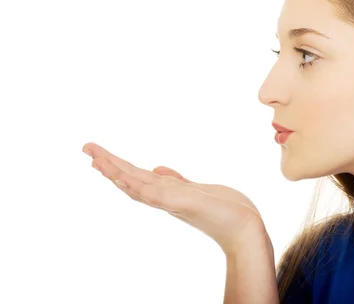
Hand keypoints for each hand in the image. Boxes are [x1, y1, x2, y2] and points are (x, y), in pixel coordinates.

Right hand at [82, 142, 267, 255]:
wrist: (243, 229)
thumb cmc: (223, 211)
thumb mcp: (196, 189)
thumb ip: (175, 180)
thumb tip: (157, 169)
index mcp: (167, 192)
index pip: (136, 177)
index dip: (117, 166)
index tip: (99, 154)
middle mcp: (165, 198)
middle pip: (130, 179)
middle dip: (108, 164)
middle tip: (86, 147)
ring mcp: (171, 201)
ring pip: (136, 186)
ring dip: (115, 172)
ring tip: (95, 158)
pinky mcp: (183, 203)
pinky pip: (155, 194)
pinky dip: (137, 186)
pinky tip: (123, 177)